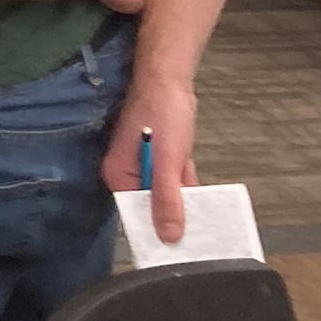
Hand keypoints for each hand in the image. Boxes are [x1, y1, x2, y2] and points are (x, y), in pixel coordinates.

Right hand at [101, 73, 201, 240]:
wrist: (168, 77)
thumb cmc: (163, 114)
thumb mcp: (168, 161)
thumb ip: (167, 199)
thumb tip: (169, 239)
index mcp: (119, 175)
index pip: (138, 213)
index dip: (159, 228)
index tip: (185, 244)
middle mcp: (126, 172)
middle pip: (152, 205)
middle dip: (175, 209)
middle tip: (201, 222)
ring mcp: (140, 162)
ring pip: (165, 191)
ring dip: (183, 190)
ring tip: (198, 189)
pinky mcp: (155, 154)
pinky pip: (170, 177)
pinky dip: (183, 176)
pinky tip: (189, 166)